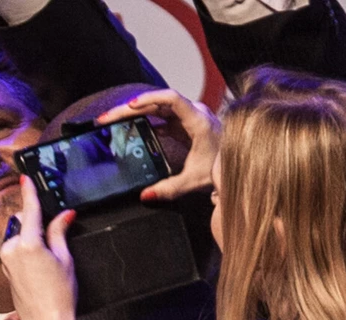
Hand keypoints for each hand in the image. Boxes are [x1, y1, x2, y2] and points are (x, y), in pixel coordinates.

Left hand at [0, 175, 77, 319]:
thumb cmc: (60, 294)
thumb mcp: (65, 259)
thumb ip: (59, 233)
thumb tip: (64, 215)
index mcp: (27, 243)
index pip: (29, 211)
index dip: (29, 193)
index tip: (25, 178)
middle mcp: (11, 249)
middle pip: (22, 223)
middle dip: (37, 223)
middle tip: (56, 235)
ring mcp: (5, 260)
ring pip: (18, 237)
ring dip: (32, 238)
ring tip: (50, 258)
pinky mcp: (5, 269)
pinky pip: (15, 250)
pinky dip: (27, 249)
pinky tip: (41, 264)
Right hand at [94, 89, 220, 201]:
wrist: (238, 166)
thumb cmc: (223, 168)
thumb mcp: (195, 179)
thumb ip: (170, 188)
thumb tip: (146, 195)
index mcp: (198, 121)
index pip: (171, 99)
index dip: (149, 99)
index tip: (130, 106)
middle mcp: (193, 114)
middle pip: (157, 103)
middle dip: (130, 109)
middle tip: (107, 117)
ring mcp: (189, 117)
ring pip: (157, 108)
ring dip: (134, 113)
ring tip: (112, 120)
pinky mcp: (184, 124)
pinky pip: (160, 117)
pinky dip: (143, 120)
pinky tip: (129, 127)